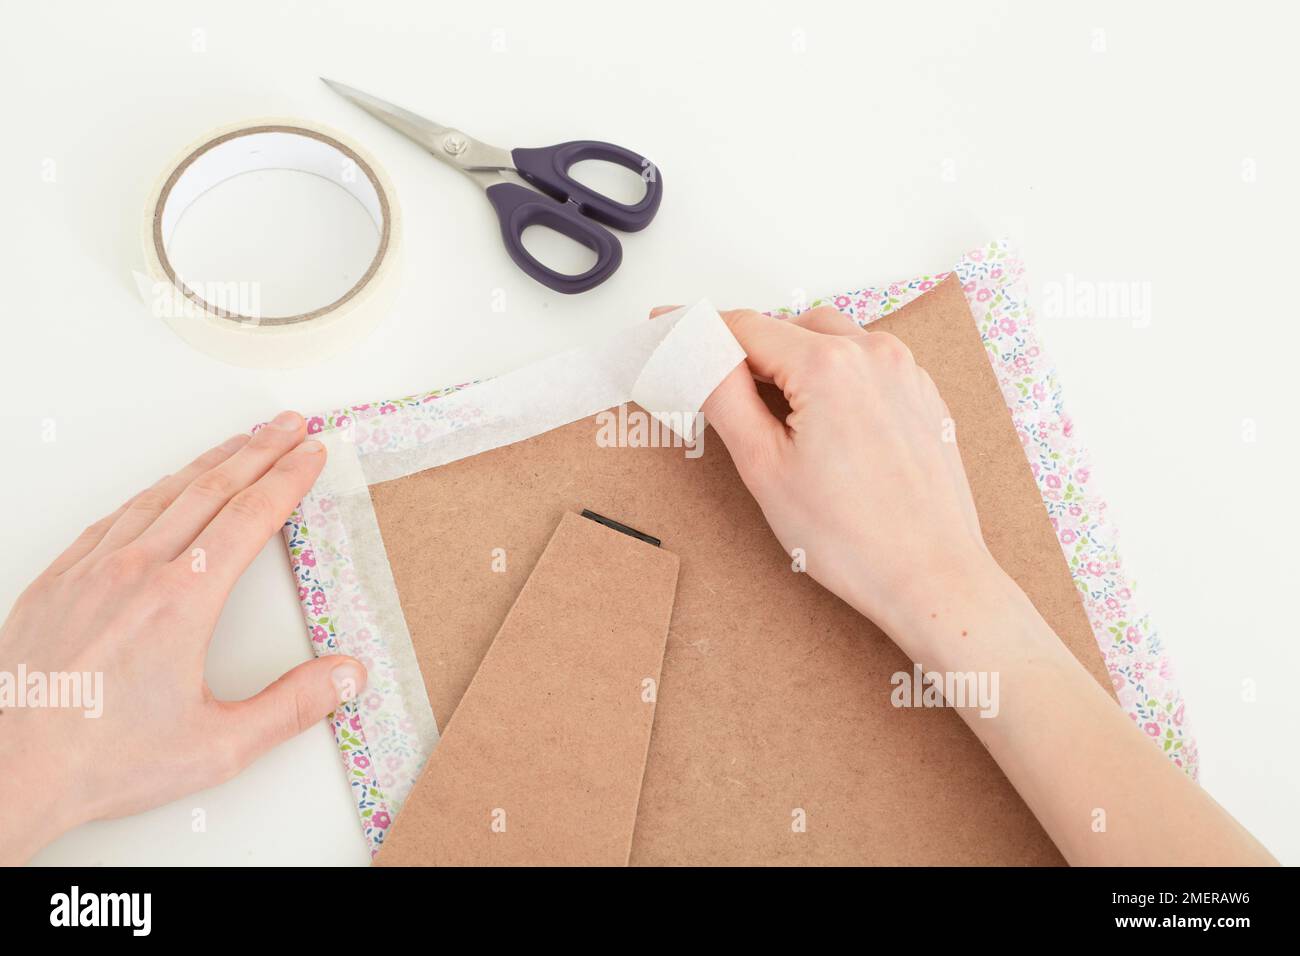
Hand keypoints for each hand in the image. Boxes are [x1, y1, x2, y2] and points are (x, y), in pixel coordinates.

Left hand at [0, 411, 365, 864]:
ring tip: (239, 442)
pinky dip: (151, 493)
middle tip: (290, 425)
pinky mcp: (57, 582)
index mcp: (182, 600)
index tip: (312, 453)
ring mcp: (91, 571)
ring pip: (160, 494)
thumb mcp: (218, 746)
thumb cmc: (103, 760)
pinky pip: (112, 518)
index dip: (288, 479)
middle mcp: (136, 571)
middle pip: (210, 489)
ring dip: (208, 462)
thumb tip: (347, 676)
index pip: (250, 517)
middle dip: (259, 450)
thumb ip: (292, 707)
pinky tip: (161, 490)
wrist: (9, 772)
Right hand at [691, 305, 996, 644]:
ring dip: (794, 361)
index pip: (746, 327)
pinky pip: (867, 365)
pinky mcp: (923, 397)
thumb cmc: (855, 539)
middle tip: (716, 387)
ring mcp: (906, 373)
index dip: (697, 327)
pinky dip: (834, 377)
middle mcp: (874, 355)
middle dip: (748, 350)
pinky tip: (822, 424)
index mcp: (829, 366)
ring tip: (774, 416)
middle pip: (789, 328)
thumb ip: (723, 396)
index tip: (667, 326)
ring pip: (831, 340)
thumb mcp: (764, 467)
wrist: (933, 579)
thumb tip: (695, 353)